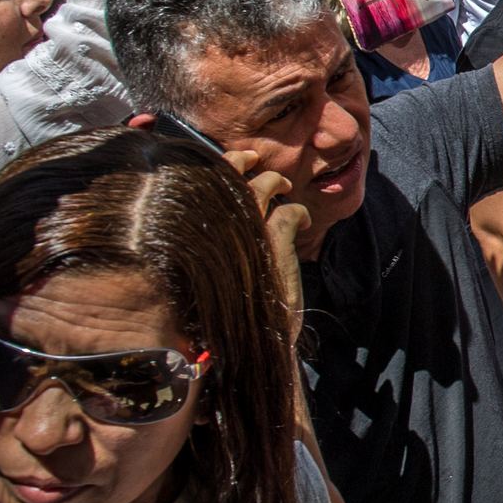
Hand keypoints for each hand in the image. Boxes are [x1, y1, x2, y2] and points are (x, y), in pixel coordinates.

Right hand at [224, 149, 310, 345]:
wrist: (249, 343)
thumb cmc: (227, 310)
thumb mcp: (211, 268)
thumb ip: (214, 238)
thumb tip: (218, 212)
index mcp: (202, 229)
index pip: (208, 182)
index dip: (225, 163)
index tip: (239, 158)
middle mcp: (221, 226)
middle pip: (233, 176)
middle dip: (246, 161)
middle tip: (258, 160)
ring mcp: (249, 232)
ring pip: (264, 187)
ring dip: (276, 181)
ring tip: (284, 185)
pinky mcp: (276, 244)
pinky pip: (291, 212)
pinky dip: (300, 213)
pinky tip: (301, 222)